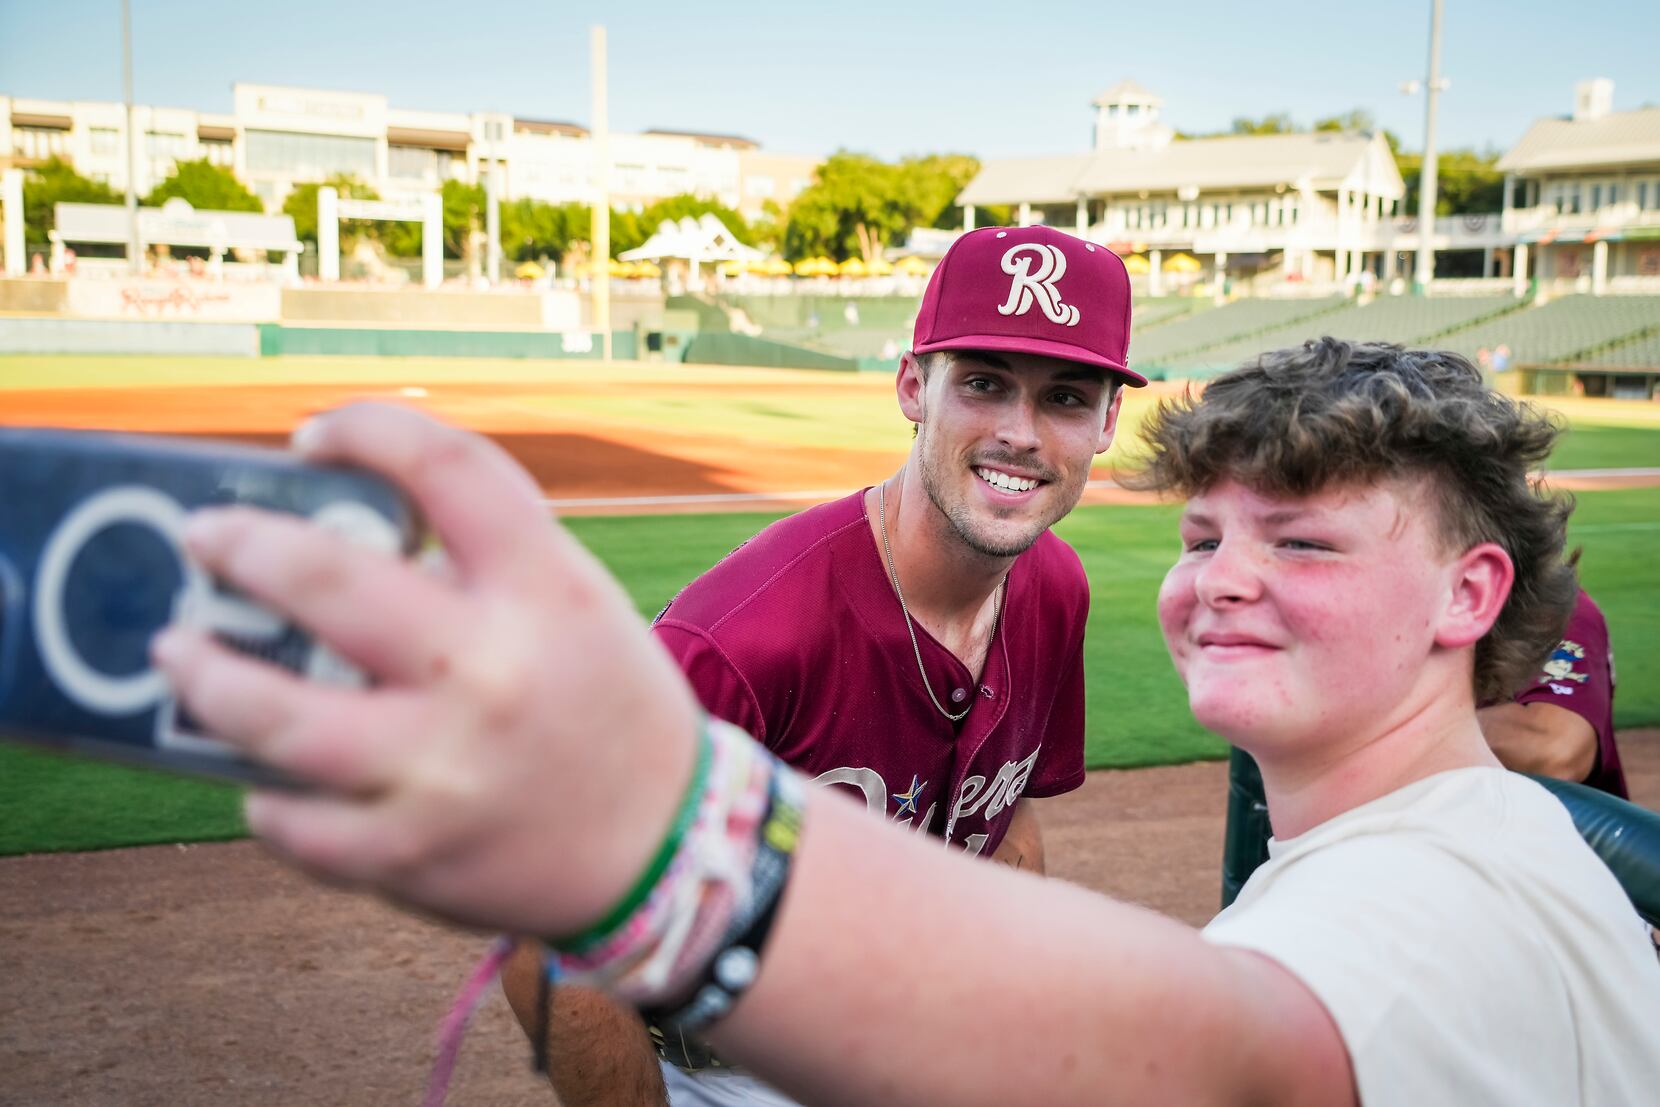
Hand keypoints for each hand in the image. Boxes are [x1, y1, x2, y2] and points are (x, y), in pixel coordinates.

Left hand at [151, 403, 699, 935]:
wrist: (664, 846)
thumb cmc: (605, 704)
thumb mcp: (574, 604)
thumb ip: (481, 559)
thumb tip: (339, 523)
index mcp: (545, 589)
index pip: (446, 466)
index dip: (366, 429)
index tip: (314, 438)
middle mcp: (490, 670)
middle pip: (325, 578)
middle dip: (241, 545)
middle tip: (205, 539)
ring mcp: (443, 769)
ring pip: (273, 714)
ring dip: (204, 674)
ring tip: (176, 652)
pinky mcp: (411, 854)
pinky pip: (295, 822)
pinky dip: (266, 798)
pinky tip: (258, 778)